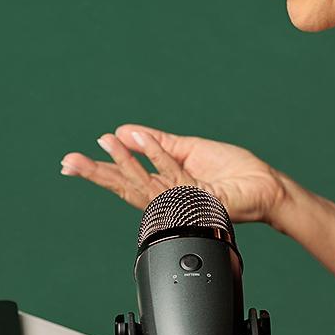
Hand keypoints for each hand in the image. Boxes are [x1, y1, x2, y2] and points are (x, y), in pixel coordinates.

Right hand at [59, 124, 288, 224]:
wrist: (265, 187)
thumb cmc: (233, 172)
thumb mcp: (187, 149)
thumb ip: (157, 143)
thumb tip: (125, 132)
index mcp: (165, 187)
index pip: (126, 180)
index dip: (99, 171)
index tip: (72, 163)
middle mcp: (169, 199)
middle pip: (126, 188)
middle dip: (96, 174)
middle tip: (69, 162)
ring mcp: (183, 203)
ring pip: (145, 184)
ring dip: (123, 161)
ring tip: (104, 142)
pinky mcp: (199, 201)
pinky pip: (173, 176)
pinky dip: (155, 156)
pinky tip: (139, 141)